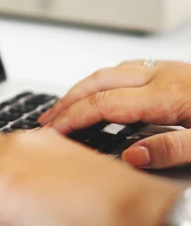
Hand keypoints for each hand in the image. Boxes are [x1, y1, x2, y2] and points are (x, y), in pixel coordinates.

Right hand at [39, 60, 190, 168]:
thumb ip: (172, 150)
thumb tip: (132, 156)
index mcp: (167, 95)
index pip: (103, 103)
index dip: (73, 116)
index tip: (54, 130)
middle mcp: (163, 77)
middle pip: (99, 81)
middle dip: (68, 100)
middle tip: (48, 118)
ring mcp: (169, 70)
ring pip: (112, 72)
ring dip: (84, 87)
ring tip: (68, 105)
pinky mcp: (177, 71)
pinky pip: (129, 69)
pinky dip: (106, 80)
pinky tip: (105, 91)